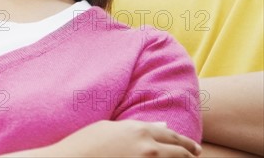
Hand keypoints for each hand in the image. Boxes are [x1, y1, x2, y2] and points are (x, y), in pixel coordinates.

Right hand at [51, 120, 201, 156]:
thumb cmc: (86, 143)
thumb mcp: (110, 128)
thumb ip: (135, 129)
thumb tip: (158, 128)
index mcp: (138, 130)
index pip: (171, 135)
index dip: (185, 142)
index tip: (194, 148)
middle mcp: (147, 147)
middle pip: (179, 153)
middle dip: (190, 155)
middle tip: (197, 156)